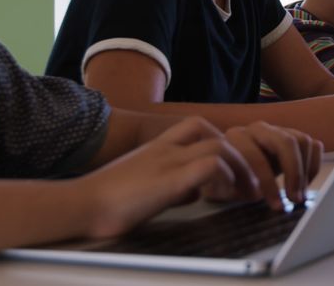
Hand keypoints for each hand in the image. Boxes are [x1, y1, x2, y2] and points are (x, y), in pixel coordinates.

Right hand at [78, 117, 258, 237]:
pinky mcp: (168, 180)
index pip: (199, 128)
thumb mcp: (147, 188)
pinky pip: (210, 165)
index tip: (234, 169)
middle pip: (218, 135)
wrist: (79, 206)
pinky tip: (223, 194)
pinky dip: (225, 178)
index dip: (222, 144)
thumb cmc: (105, 204)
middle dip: (243, 158)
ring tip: (249, 191)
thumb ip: (173, 185)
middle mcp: (166, 149)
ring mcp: (168, 161)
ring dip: (242, 169)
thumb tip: (195, 192)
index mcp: (158, 148)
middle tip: (254, 184)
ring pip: (222, 145)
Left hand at [219, 122, 323, 209]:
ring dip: (304, 172)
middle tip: (295, 199)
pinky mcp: (294, 137)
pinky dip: (313, 167)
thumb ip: (226, 187)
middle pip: (287, 142)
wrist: (230, 171)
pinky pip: (313, 146)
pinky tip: (303, 185)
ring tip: (298, 195)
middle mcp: (258, 129)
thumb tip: (254, 194)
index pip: (258, 155)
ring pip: (303, 141)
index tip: (276, 206)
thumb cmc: (224, 181)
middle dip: (294, 173)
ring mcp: (278, 131)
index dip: (268, 183)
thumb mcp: (219, 186)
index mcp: (237, 138)